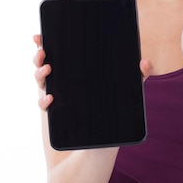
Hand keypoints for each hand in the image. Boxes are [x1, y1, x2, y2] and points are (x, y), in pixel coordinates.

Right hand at [33, 35, 152, 110]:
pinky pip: (44, 105)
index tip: (41, 35)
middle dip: (39, 54)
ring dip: (39, 73)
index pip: (61, 52)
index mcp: (77, 71)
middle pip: (45, 63)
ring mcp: (58, 97)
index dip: (47, 42)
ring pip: (41, 80)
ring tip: (47, 70)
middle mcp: (65, 81)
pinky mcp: (56, 115)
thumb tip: (144, 62)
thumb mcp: (128, 91)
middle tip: (43, 51)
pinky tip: (50, 99)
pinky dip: (43, 101)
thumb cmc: (114, 114)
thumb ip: (139, 76)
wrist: (101, 147)